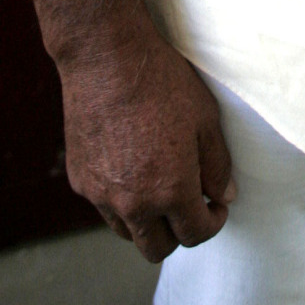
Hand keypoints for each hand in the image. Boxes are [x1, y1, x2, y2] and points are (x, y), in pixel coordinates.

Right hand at [59, 26, 236, 260]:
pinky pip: (104, 205)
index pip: (195, 234)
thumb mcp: (205, 117)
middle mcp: (133, 203)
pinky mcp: (80, 180)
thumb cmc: (160, 81)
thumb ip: (217, 164)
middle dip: (179, 232)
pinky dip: (120, 199)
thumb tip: (223, 195)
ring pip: (128, 232)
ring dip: (148, 220)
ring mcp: (101, 195)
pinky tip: (130, 166)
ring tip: (159, 186)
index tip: (215, 205)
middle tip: (189, 203)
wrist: (106, 57)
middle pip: (157, 247)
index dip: (212, 222)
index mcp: (170, 190)